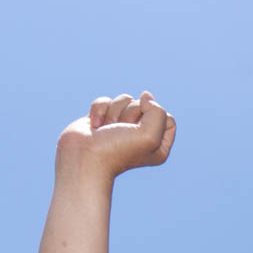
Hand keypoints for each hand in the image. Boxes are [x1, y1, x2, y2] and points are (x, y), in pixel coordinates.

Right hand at [56, 92, 175, 180]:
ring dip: (115, 112)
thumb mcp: (150, 135)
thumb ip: (157, 112)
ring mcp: (121, 126)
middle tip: (121, 130)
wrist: (84, 156)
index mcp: (159, 144)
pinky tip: (95, 125)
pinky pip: (106, 100)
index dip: (154, 118)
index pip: (168, 119)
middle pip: (145, 105)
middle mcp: (141, 134)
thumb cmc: (117, 149)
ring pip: (125, 99)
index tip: (141, 129)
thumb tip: (146, 95)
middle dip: (131, 114)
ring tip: (108, 128)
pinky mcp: (103, 118)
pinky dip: (99, 109)